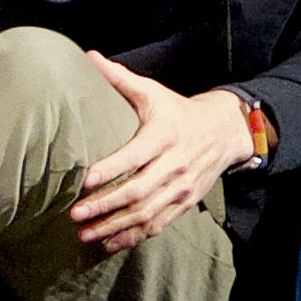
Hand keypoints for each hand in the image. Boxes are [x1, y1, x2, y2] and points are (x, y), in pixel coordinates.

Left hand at [70, 52, 243, 253]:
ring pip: (147, 213)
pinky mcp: (185, 202)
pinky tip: (108, 243)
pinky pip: (159, 224)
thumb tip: (88, 57)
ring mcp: (182, 186)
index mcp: (165, 134)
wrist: (226, 130)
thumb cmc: (178, 110)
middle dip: (105, 205)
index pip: (135, 155)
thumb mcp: (153, 92)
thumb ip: (120, 79)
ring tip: (83, 234)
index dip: (110, 169)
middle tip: (74, 214)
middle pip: (138, 190)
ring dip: (114, 226)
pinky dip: (133, 236)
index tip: (84, 180)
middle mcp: (176, 163)